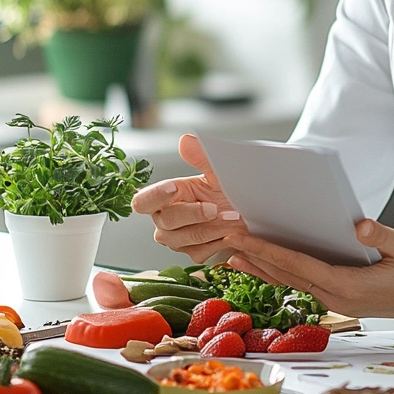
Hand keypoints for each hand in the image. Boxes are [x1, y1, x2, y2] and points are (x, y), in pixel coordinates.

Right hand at [131, 133, 247, 262]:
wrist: (250, 210)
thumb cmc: (228, 189)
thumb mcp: (218, 172)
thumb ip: (201, 157)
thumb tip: (185, 140)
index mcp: (165, 196)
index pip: (143, 201)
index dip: (155, 195)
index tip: (174, 188)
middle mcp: (166, 220)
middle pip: (166, 222)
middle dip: (193, 214)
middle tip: (216, 208)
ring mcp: (179, 239)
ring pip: (183, 239)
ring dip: (211, 229)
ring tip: (233, 218)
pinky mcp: (195, 253)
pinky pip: (200, 252)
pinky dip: (218, 242)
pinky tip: (233, 233)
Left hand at [223, 220, 393, 320]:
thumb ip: (382, 235)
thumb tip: (358, 224)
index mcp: (349, 287)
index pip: (300, 266)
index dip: (270, 251)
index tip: (245, 239)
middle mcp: (336, 297)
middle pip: (287, 276)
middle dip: (256, 258)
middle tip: (228, 240)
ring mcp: (335, 301)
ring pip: (290, 283)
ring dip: (262, 269)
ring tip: (235, 253)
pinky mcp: (337, 299)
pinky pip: (301, 285)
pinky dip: (279, 273)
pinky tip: (265, 265)